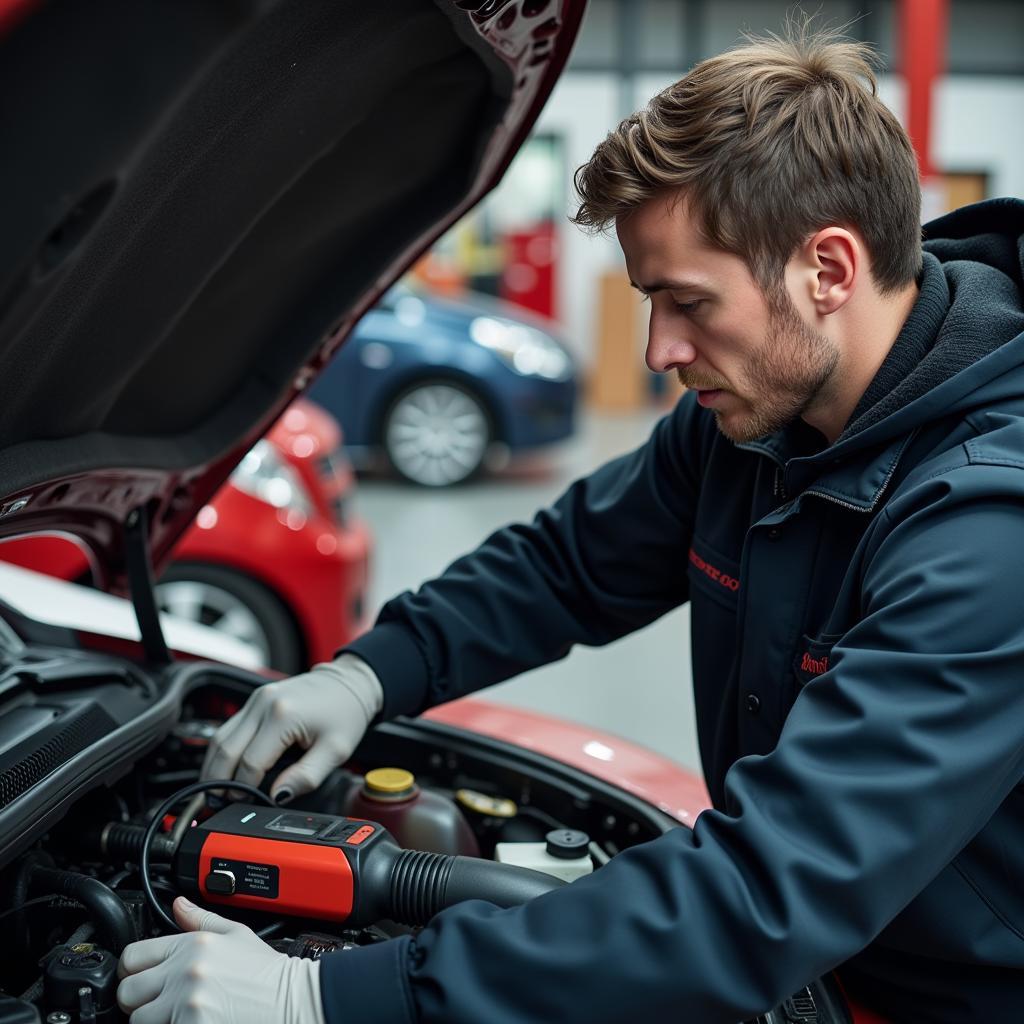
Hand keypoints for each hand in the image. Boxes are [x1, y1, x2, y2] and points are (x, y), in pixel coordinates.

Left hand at [117, 897, 324, 1023]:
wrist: (292, 1001)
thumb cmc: (266, 972)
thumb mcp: (236, 934)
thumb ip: (201, 920)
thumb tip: (178, 905)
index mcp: (192, 945)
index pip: (132, 956)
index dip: (132, 969)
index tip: (139, 978)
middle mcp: (185, 973)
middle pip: (127, 993)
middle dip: (138, 1000)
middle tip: (157, 1002)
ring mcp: (186, 1004)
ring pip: (139, 1020)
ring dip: (153, 1020)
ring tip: (175, 1015)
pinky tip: (190, 1020)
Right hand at [201, 655, 382, 802]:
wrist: (349, 683)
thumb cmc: (346, 713)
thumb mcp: (335, 751)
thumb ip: (306, 777)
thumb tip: (278, 796)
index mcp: (283, 716)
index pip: (250, 763)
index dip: (244, 789)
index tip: (245, 804)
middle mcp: (264, 704)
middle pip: (225, 750)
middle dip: (218, 781)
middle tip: (218, 803)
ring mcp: (257, 699)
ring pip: (220, 738)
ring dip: (214, 767)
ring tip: (217, 791)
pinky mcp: (256, 699)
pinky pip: (229, 728)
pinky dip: (223, 751)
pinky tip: (226, 768)